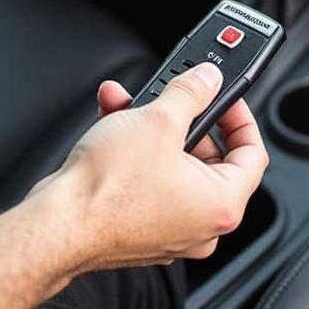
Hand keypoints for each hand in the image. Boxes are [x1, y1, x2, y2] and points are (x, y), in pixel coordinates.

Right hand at [38, 62, 269, 273]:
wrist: (56, 225)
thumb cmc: (107, 191)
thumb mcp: (159, 120)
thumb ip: (191, 92)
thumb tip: (206, 79)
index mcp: (221, 205)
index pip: (252, 153)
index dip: (239, 115)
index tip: (225, 95)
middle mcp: (200, 224)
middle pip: (208, 155)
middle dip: (181, 115)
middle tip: (170, 93)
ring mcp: (168, 229)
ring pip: (171, 162)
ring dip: (149, 124)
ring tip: (127, 100)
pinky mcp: (138, 226)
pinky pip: (148, 178)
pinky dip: (134, 148)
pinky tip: (113, 119)